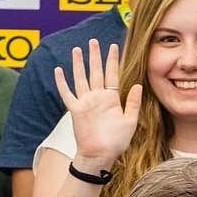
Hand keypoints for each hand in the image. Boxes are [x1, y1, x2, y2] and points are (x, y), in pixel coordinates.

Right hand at [52, 40, 142, 167]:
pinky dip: (62, 82)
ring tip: (76, 49)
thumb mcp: (130, 122)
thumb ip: (133, 103)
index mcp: (112, 99)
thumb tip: (138, 85)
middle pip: (95, 72)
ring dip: (78, 64)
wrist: (101, 156)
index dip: (112, 60)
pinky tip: (58, 70)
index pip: (112, 75)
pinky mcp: (76, 110)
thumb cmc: (117, 142)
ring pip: (81, 78)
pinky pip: (67, 93)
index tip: (114, 46)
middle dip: (95, 56)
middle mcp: (98, 98)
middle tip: (93, 41)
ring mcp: (86, 102)